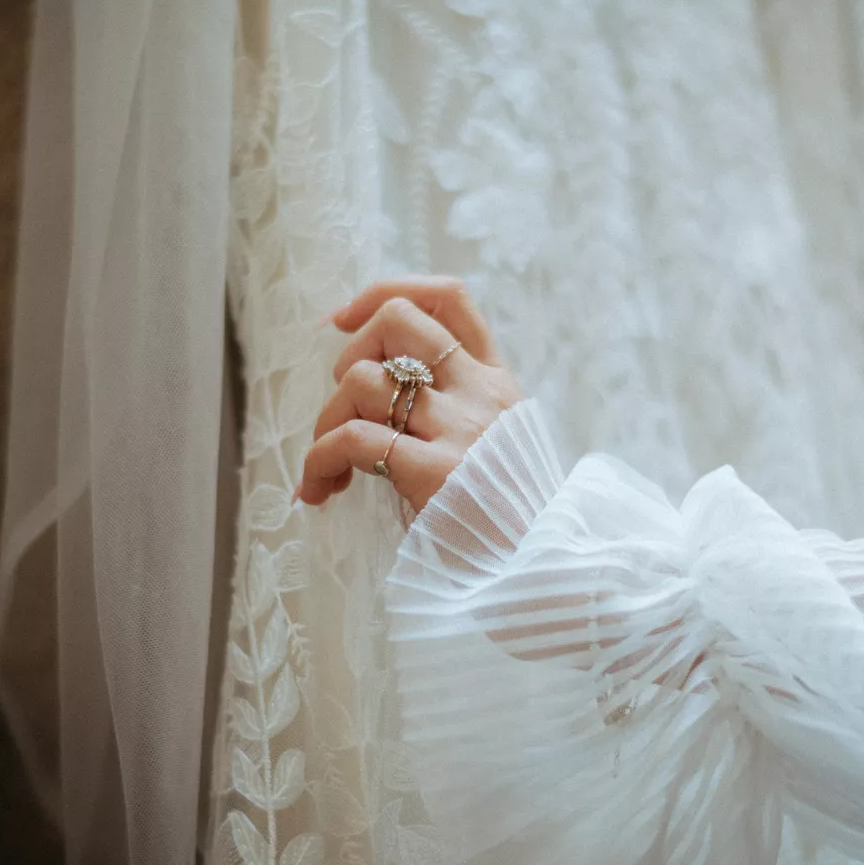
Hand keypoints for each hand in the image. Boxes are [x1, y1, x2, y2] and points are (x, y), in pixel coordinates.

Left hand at [296, 276, 522, 512]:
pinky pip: (351, 441)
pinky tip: (319, 491)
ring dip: (326, 420)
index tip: (341, 322)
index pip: (447, 298)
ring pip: (362, 379)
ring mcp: (459, 429)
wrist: (545, 570)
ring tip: (331, 464)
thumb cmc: (511, 517)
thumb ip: (462, 407)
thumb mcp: (503, 443)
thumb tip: (388, 386)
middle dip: (349, 355)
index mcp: (496, 381)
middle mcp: (479, 392)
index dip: (383, 294)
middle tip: (345, 410)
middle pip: (396, 321)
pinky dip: (318, 461)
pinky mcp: (434, 472)